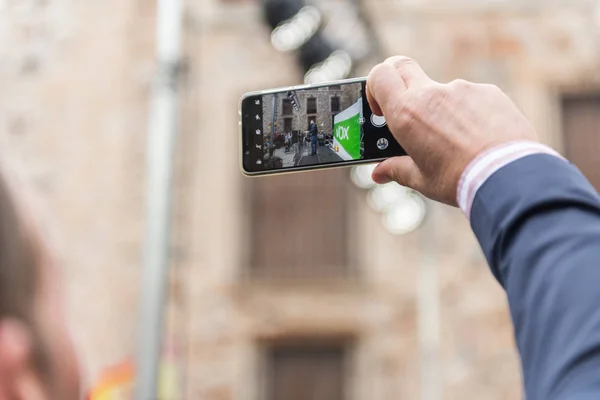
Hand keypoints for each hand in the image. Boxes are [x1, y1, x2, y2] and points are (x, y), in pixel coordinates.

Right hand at [366, 56, 538, 205]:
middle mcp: (431, 94)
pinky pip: (469, 98)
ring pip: (440, 91)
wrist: (507, 175)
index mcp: (407, 114)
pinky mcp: (487, 92)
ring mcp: (461, 89)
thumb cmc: (459, 179)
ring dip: (439, 109)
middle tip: (406, 111)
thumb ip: (396, 169)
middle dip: (399, 84)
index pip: (379, 75)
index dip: (375, 87)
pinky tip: (478, 138)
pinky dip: (468, 114)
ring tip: (455, 142)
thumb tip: (380, 173)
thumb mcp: (421, 179)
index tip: (381, 110)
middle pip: (403, 67)